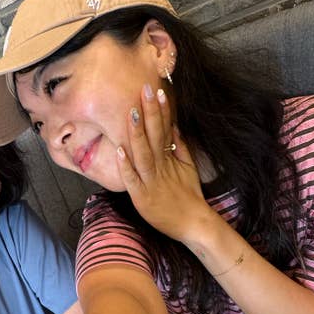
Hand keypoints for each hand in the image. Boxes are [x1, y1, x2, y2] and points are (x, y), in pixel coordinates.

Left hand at [116, 86, 211, 243]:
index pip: (164, 129)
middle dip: (149, 112)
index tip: (157, 90)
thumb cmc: (189, 196)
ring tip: (132, 113)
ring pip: (143, 154)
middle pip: (154, 136)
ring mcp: (151, 181)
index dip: (160, 110)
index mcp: (170, 158)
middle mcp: (161, 167)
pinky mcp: (142, 197)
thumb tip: (173, 125)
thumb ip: (180, 146)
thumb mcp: (188, 167)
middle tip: (145, 89)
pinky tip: (119, 150)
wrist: (194, 224)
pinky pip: (132, 179)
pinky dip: (126, 166)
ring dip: (137, 134)